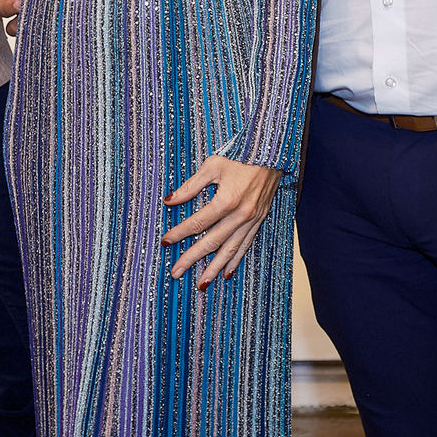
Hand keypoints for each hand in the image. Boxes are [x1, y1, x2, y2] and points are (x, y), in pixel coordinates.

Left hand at [161, 156, 280, 285]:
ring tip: (201, 284)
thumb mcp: (212, 165)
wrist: (271, 152)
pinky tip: (227, 273)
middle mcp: (240, 215)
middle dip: (192, 258)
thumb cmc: (241, 155)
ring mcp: (251, 220)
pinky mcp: (260, 220)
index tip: (165, 241)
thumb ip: (191, 186)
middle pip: (211, 242)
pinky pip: (246, 245)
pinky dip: (236, 260)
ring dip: (214, 268)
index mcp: (226, 200)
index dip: (179, 233)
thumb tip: (170, 200)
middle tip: (176, 272)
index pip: (197, 223)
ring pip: (230, 250)